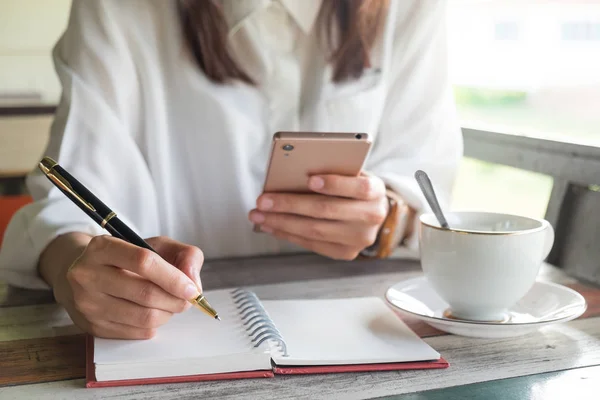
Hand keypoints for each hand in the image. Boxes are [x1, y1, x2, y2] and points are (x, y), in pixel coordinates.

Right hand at [53, 235, 203, 338]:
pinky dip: (154, 325)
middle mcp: (88, 275)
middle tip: (186, 300)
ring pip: (143, 317)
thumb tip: (193, 282)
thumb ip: (184, 255)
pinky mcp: (92, 326)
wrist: (84, 274)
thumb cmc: (127, 258)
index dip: (174, 278)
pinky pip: (136, 332)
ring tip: (170, 305)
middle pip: (145, 293)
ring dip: (167, 314)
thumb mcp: (156, 245)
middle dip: (175, 300)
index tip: (192, 289)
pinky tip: (154, 313)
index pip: (144, 262)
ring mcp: (87, 303)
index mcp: (102, 247)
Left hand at [249, 174, 388, 259]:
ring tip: (259, 215)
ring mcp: (360, 239)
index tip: (310, 180)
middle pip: (327, 210)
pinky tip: (271, 226)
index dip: (335, 184)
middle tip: (263, 200)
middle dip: (290, 205)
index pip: (359, 187)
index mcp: (376, 191)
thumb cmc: (354, 186)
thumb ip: (333, 170)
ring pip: (315, 231)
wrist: (374, 212)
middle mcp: (372, 216)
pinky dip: (289, 234)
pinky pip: (312, 244)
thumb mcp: (351, 172)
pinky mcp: (346, 253)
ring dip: (282, 223)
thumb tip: (293, 173)